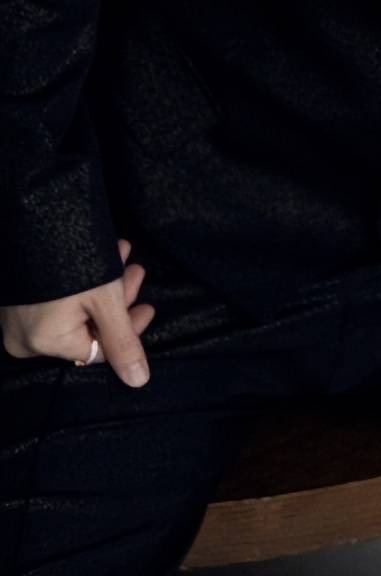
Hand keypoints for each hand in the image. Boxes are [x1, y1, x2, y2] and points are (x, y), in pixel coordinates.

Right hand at [0, 237, 155, 387]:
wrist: (36, 212)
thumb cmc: (73, 262)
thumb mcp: (106, 301)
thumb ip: (122, 342)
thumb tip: (139, 382)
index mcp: (44, 343)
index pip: (95, 350)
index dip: (127, 330)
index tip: (148, 308)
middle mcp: (24, 337)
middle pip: (87, 326)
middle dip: (118, 298)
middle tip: (137, 271)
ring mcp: (18, 316)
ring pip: (75, 308)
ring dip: (106, 283)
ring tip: (124, 253)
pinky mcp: (18, 296)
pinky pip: (56, 299)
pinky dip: (84, 283)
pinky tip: (105, 255)